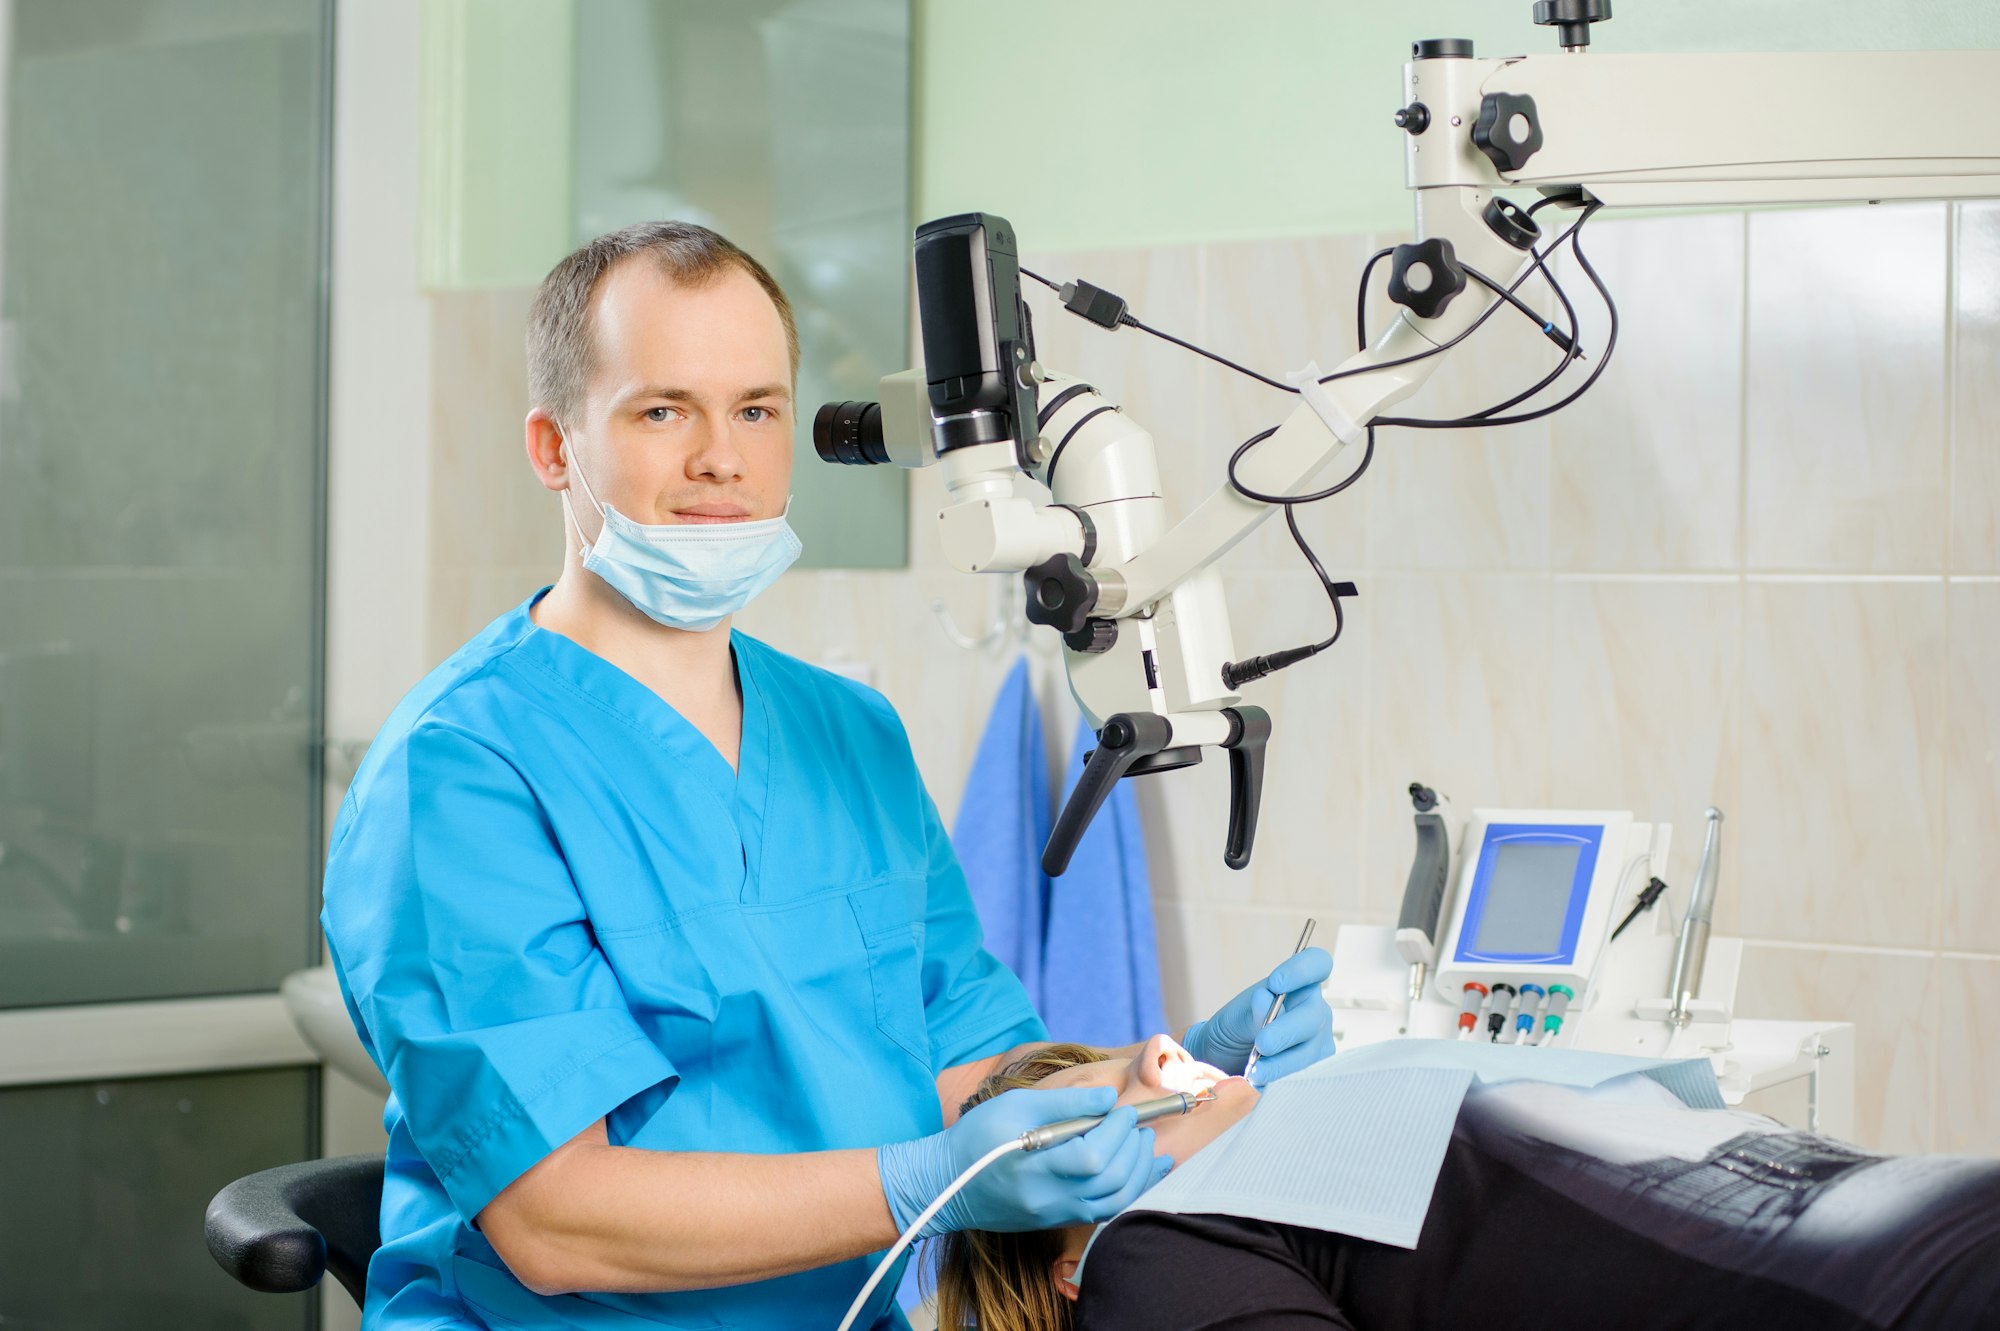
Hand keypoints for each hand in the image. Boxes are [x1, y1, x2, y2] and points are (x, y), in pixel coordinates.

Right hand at [877, 1087, 1169, 1236]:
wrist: (946, 1183)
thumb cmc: (977, 1137)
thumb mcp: (1015, 1106)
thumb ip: (1066, 1102)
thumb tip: (1109, 1098)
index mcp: (1034, 1170)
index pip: (1093, 1158)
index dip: (1117, 1132)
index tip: (1123, 1110)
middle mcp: (1049, 1200)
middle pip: (1111, 1183)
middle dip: (1133, 1149)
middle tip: (1137, 1123)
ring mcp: (1055, 1216)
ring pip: (1115, 1203)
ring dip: (1139, 1172)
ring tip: (1146, 1144)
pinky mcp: (1057, 1221)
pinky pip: (1105, 1212)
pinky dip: (1130, 1191)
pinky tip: (1141, 1171)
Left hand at [1182, 946, 1334, 1085]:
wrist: (1226, 1059)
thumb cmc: (1237, 1028)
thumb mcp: (1238, 1016)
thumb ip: (1252, 1010)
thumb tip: (1264, 998)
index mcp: (1300, 986)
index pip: (1318, 964)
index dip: (1302, 970)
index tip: (1275, 983)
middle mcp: (1316, 1012)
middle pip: (1313, 1017)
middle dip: (1286, 1032)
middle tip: (1262, 1044)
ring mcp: (1319, 1042)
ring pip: (1309, 1052)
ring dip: (1282, 1064)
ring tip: (1256, 1072)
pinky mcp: (1316, 1071)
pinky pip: (1305, 1077)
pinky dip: (1282, 1080)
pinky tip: (1263, 1083)